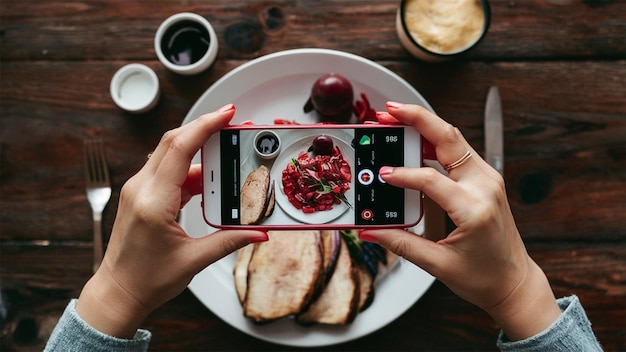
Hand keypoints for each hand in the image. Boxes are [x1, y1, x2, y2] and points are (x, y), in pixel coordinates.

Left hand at [76, 104, 267, 337]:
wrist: (118, 292)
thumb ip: (230, 241)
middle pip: (174, 141)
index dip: (206, 125)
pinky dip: (190, 169)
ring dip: (199, 150)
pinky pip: (167, 171)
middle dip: (205, 128)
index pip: (180, 149)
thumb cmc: (148, 280)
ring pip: (170, 154)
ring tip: (227, 154)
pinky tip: (208, 180)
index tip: (227, 113)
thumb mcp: (194, 260)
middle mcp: (141, 189)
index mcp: (154, 202)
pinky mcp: (140, 195)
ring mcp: (138, 190)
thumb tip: (259, 232)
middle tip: (233, 125)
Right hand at [361, 102, 560, 340]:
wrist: (514, 283)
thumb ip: (401, 243)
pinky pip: (458, 151)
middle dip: (416, 119)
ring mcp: (488, 179)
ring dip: (424, 124)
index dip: (402, 174)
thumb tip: (370, 230)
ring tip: (395, 117)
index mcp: (473, 209)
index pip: (431, 179)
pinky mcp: (485, 180)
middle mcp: (485, 187)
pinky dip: (435, 139)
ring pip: (454, 138)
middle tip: (387, 111)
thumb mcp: (437, 265)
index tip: (381, 174)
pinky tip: (414, 137)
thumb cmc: (483, 278)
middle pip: (448, 138)